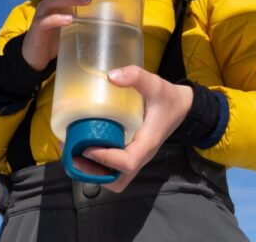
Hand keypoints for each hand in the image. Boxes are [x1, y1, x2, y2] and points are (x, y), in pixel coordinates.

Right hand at [21, 0, 97, 71]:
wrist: (37, 55)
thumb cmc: (58, 35)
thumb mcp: (74, 21)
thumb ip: (89, 14)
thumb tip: (118, 13)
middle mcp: (48, 2)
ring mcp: (41, 15)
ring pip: (53, 0)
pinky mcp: (37, 29)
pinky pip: (45, 21)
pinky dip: (57, 18)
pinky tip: (69, 20)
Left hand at [77, 66, 193, 192]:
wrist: (181, 107)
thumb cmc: (168, 98)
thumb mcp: (155, 83)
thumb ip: (135, 76)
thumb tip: (110, 76)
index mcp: (148, 143)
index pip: (127, 163)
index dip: (105, 159)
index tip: (87, 147)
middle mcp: (142, 156)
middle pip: (118, 180)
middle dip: (94, 173)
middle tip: (74, 155)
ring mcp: (137, 158)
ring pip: (115, 179)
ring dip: (94, 173)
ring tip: (74, 155)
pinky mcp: (132, 155)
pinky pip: (115, 170)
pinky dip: (98, 167)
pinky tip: (85, 150)